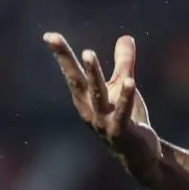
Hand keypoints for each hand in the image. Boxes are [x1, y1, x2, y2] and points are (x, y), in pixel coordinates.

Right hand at [44, 32, 159, 169]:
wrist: (139, 154)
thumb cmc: (127, 119)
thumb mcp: (123, 87)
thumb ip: (124, 62)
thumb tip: (125, 36)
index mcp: (86, 99)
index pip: (72, 73)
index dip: (61, 54)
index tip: (49, 34)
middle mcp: (89, 109)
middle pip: (76, 81)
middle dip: (66, 60)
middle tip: (55, 40)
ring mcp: (103, 121)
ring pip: (96, 94)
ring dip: (92, 74)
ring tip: (88, 53)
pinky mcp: (120, 131)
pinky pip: (122, 111)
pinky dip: (126, 97)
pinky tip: (130, 81)